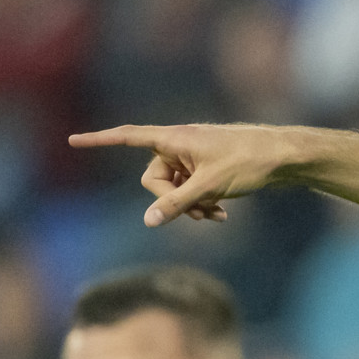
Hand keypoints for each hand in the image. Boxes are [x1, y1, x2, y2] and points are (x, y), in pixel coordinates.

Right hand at [68, 123, 300, 225]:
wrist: (285, 158)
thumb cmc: (248, 162)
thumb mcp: (209, 186)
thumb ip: (176, 204)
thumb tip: (147, 221)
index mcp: (173, 138)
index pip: (128, 137)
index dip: (100, 140)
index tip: (73, 140)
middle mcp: (179, 144)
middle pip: (153, 178)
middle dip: (171, 200)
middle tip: (197, 213)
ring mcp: (193, 157)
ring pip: (175, 189)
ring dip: (189, 206)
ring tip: (215, 216)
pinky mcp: (208, 169)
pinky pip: (191, 190)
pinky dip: (201, 203)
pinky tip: (222, 216)